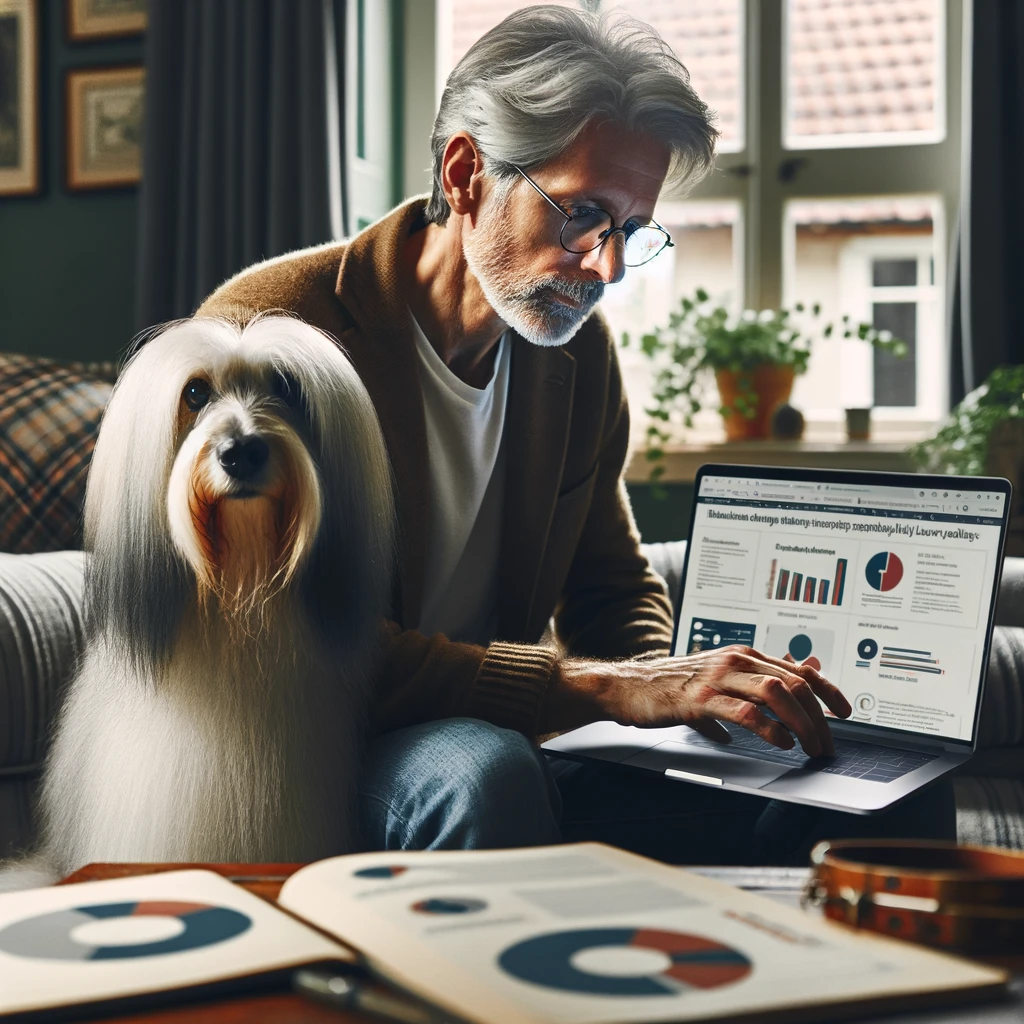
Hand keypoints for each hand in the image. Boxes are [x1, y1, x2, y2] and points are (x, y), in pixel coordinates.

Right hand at [547, 645, 851, 757]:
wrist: (625, 686)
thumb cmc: (669, 685)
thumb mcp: (716, 678)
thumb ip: (750, 681)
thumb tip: (789, 683)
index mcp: (741, 655)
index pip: (798, 669)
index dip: (828, 690)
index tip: (845, 712)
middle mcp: (733, 660)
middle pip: (793, 683)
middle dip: (819, 717)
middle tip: (828, 744)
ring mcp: (716, 677)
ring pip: (775, 693)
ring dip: (801, 723)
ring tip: (810, 747)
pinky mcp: (698, 698)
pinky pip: (743, 711)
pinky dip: (768, 728)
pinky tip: (779, 742)